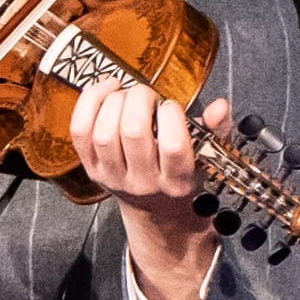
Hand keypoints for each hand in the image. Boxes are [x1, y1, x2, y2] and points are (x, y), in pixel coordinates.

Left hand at [71, 83, 224, 299]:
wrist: (155, 209)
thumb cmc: (180, 174)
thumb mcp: (206, 157)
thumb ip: (216, 130)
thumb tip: (219, 107)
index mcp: (176, 181)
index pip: (172, 146)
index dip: (171, 115)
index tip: (171, 106)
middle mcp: (142, 182)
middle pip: (133, 132)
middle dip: (139, 100)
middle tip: (146, 94)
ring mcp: (112, 177)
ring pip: (104, 133)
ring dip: (115, 101)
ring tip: (126, 93)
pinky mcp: (90, 168)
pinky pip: (80, 132)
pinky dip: (89, 103)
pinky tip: (107, 90)